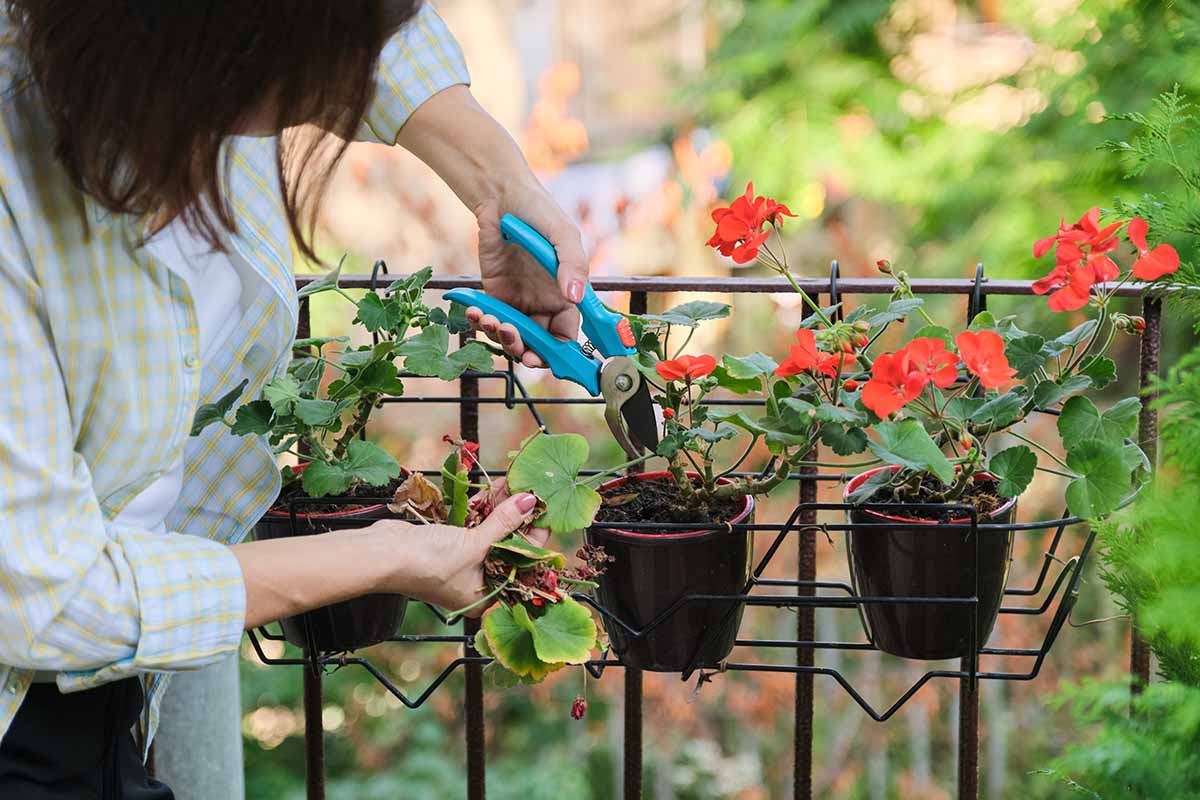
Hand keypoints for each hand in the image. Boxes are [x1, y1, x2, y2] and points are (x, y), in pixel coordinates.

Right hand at [372, 491, 547, 615]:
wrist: (381, 554)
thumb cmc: (429, 562)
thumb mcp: (474, 545)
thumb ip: (503, 523)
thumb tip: (530, 501)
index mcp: (484, 595)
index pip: (521, 566)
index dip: (534, 538)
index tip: (546, 512)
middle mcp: (475, 581)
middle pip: (507, 546)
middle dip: (520, 519)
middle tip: (535, 492)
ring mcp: (460, 561)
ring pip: (490, 532)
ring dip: (502, 508)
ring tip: (518, 484)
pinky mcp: (447, 542)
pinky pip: (473, 524)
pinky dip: (483, 508)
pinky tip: (496, 488)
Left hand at [469, 180, 586, 367]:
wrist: (499, 196)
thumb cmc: (538, 211)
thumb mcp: (562, 234)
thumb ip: (573, 264)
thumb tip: (576, 296)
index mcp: (565, 294)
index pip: (567, 333)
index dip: (559, 350)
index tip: (544, 354)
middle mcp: (544, 303)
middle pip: (539, 344)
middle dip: (527, 351)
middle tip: (515, 343)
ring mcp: (518, 301)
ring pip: (513, 337)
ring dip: (501, 338)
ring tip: (491, 321)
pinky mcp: (494, 296)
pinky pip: (489, 320)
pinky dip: (481, 323)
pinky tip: (476, 314)